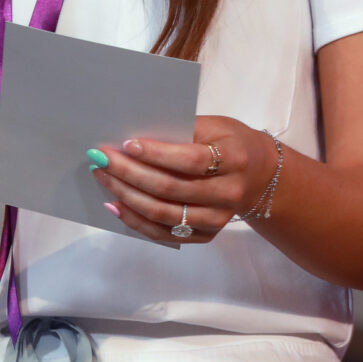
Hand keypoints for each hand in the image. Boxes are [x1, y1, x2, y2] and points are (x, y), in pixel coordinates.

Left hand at [92, 116, 275, 243]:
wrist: (261, 175)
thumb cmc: (232, 143)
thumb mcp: (216, 127)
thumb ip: (182, 131)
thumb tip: (136, 141)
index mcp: (234, 160)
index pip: (190, 160)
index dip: (156, 154)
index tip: (126, 144)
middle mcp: (228, 193)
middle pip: (170, 189)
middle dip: (130, 173)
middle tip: (101, 159)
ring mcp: (217, 219)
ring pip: (162, 214)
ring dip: (126, 196)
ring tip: (104, 179)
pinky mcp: (205, 235)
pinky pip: (163, 233)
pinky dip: (135, 220)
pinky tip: (115, 204)